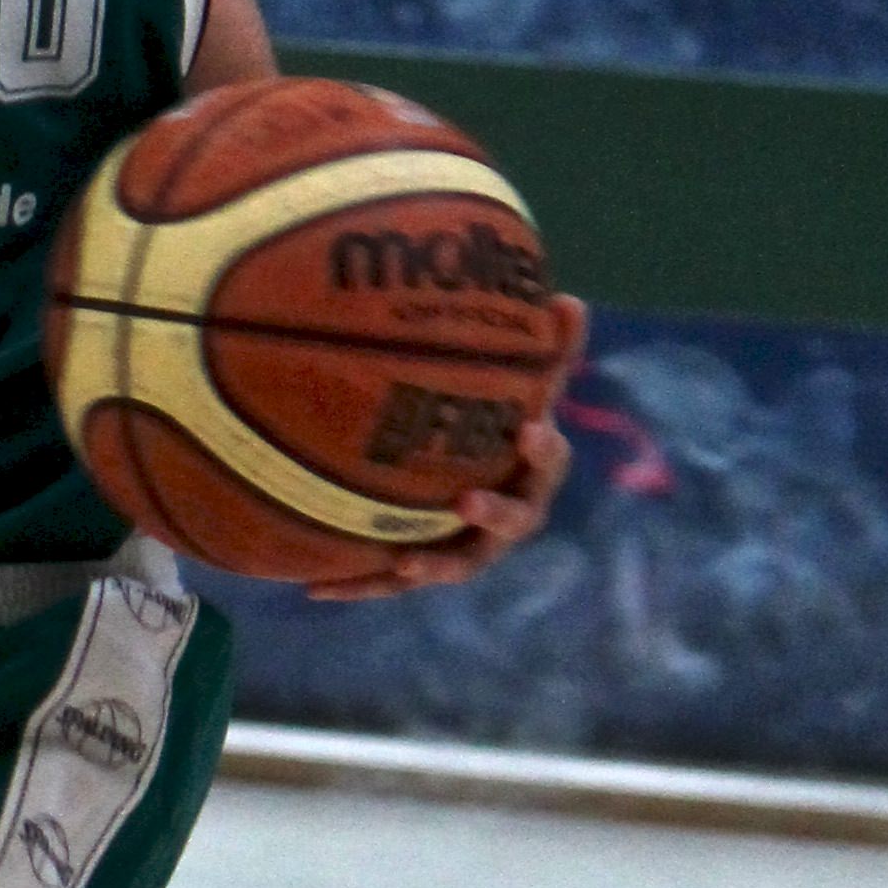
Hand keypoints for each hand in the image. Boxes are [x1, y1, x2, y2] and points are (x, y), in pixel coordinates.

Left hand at [305, 328, 581, 603]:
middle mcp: (506, 515)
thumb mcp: (518, 382)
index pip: (549, 461)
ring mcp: (465, 547)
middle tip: (468, 501)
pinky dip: (357, 585)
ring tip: (406, 561)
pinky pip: (390, 582)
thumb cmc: (496, 421)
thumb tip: (572, 297)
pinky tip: (314, 590)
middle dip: (494, 515)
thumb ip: (546, 348)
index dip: (544, 450)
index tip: (530, 429)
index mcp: (531, 470)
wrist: (461, 469)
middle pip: (512, 523)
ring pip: (456, 563)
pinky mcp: (421, 565)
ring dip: (434, 564)